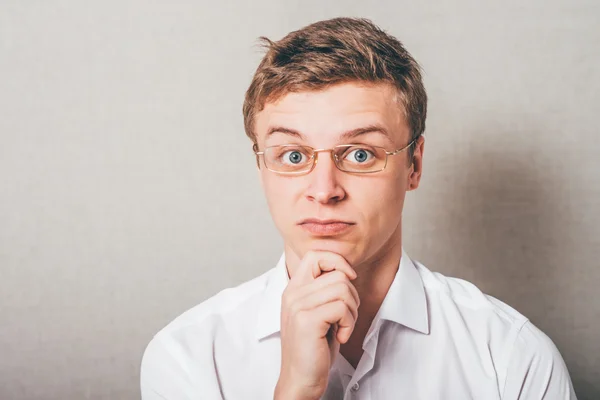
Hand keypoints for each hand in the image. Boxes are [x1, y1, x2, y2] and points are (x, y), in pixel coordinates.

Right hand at [274, 251, 359, 399]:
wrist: (300, 380)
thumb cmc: (314, 348)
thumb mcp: (317, 312)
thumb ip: (324, 291)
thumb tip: (346, 271)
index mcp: (294, 288)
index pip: (315, 255)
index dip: (338, 262)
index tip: (348, 280)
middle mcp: (293, 293)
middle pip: (338, 274)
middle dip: (352, 296)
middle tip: (345, 318)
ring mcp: (298, 305)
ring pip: (343, 288)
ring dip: (352, 310)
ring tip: (342, 327)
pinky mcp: (307, 320)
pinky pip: (342, 307)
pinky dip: (349, 323)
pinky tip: (340, 336)